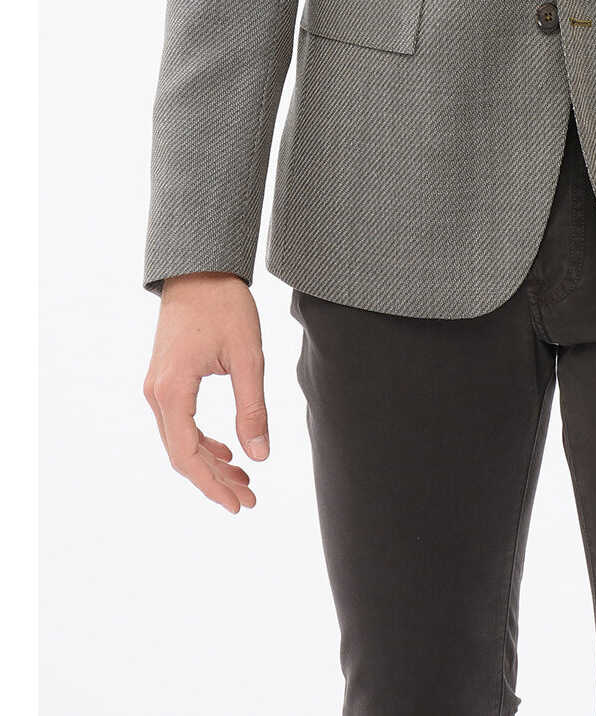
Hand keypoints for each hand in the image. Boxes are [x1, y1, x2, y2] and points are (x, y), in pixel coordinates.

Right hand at [143, 272, 268, 513]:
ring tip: (244, 479)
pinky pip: (180, 422)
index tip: (239, 504)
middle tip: (249, 499)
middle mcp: (157, 393)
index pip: (187, 455)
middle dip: (215, 480)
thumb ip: (252, 408)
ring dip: (210, 462)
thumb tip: (261, 456)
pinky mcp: (166, 379)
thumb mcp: (247, 356)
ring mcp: (158, 387)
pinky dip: (203, 441)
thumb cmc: (225, 305)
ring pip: (180, 440)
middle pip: (182, 454)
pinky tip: (227, 450)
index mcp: (173, 391)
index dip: (212, 485)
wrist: (200, 268)